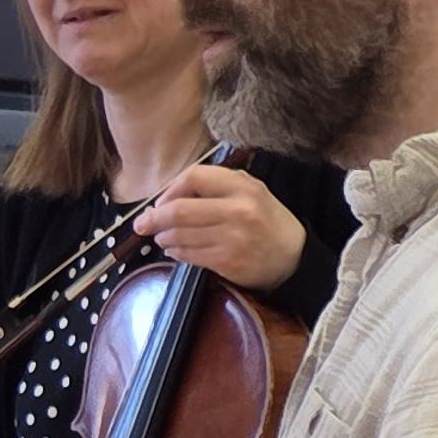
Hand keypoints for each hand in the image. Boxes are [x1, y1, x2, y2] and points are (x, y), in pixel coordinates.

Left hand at [133, 163, 307, 294]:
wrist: (294, 259)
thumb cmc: (267, 222)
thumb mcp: (252, 192)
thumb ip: (217, 186)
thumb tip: (171, 194)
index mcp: (242, 187)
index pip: (194, 177)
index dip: (171, 189)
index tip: (162, 200)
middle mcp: (237, 210)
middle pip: (179, 210)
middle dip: (153, 218)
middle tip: (142, 224)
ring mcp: (232, 238)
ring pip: (179, 235)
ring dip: (162, 237)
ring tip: (161, 237)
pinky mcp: (227, 261)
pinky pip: (188, 255)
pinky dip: (175, 252)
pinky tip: (174, 250)